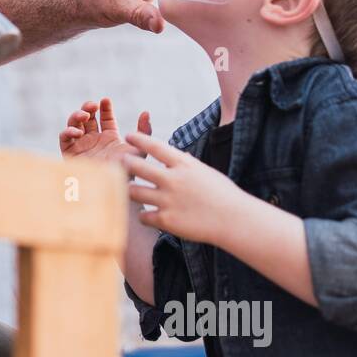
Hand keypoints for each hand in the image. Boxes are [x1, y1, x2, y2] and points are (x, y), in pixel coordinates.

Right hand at [59, 97, 150, 163]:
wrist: (111, 189)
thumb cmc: (127, 172)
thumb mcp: (138, 150)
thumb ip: (143, 131)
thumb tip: (145, 112)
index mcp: (109, 138)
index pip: (105, 117)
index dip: (104, 107)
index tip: (106, 100)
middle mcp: (94, 140)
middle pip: (87, 117)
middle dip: (88, 107)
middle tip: (93, 106)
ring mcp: (81, 145)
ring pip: (74, 123)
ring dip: (77, 115)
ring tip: (85, 115)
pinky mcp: (70, 153)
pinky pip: (64, 138)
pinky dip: (68, 131)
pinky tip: (78, 132)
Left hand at [122, 130, 247, 244]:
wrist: (235, 220)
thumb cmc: (224, 195)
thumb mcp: (205, 172)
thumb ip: (186, 164)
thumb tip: (176, 154)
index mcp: (184, 164)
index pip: (155, 146)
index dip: (139, 139)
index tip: (129, 136)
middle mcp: (173, 179)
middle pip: (136, 166)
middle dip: (126, 164)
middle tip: (122, 165)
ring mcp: (168, 200)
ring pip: (133, 191)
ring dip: (131, 191)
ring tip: (131, 191)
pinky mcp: (166, 220)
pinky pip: (143, 216)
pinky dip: (144, 215)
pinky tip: (148, 215)